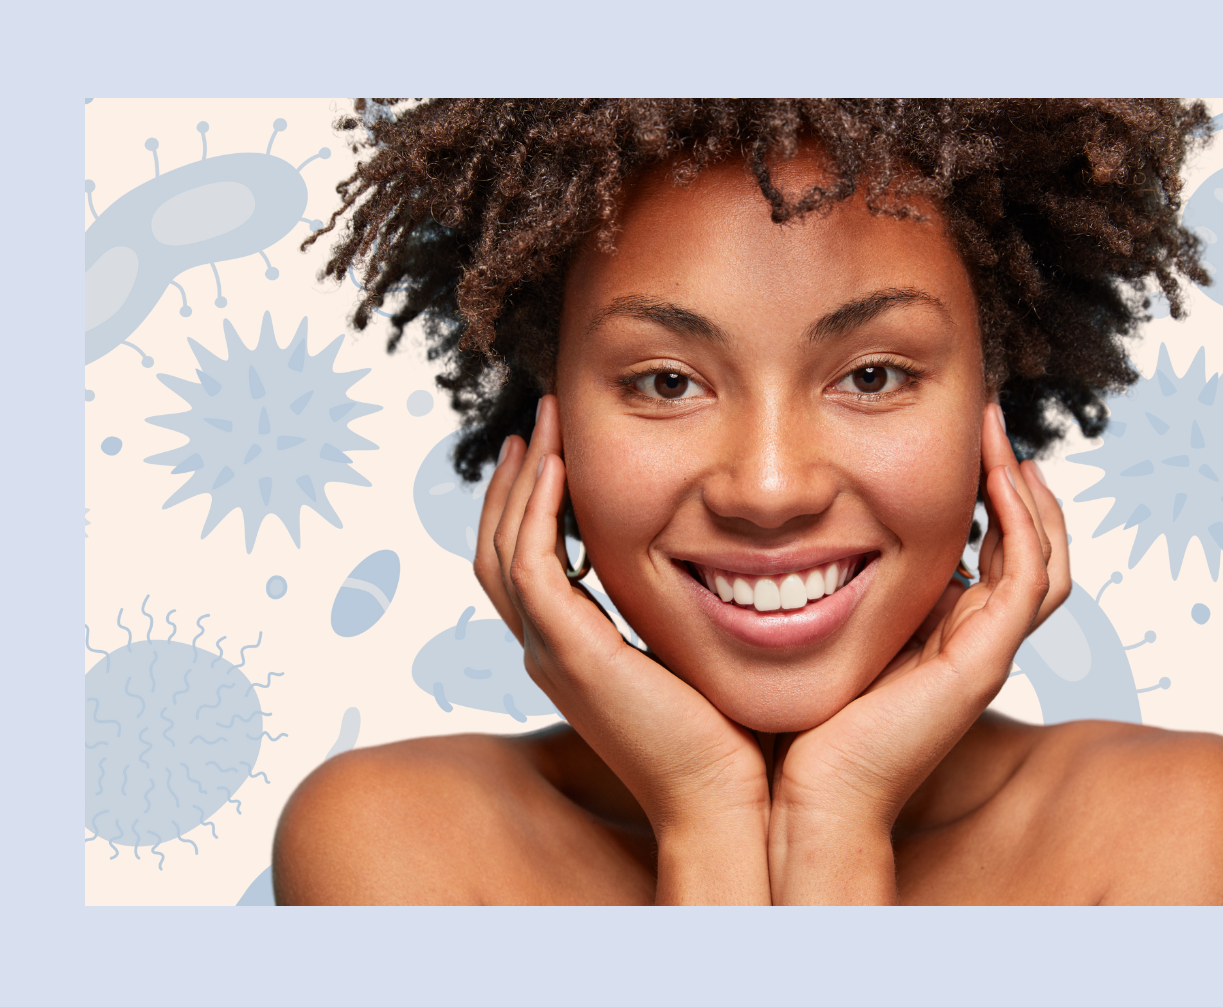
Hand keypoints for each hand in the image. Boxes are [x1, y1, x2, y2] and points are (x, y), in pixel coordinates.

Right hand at [473, 395, 770, 903]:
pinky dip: (536, 510)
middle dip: (513, 482)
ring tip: (542, 425)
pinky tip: (559, 464)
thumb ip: (683, 610)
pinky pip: (531, 565)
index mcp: (571, 654)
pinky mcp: (569, 653)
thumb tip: (721, 562)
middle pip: (496, 549)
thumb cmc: (726, 737)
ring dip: (520, 480)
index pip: (524, 565)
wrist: (724, 801)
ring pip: (502, 549)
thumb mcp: (693, 654)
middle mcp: (548, 652)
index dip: (529, 506)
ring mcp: (550, 654)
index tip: (554, 450)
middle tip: (537, 421)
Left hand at [766, 402, 1070, 903]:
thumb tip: (789, 520)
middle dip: (1014, 475)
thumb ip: (831, 580)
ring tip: (996, 430)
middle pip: (1029, 542)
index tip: (954, 428)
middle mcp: (973, 636)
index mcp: (942, 628)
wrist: (808, 795)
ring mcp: (987, 648)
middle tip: (988, 416)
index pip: (990, 545)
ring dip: (1025, 485)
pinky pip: (1029, 574)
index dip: (984, 488)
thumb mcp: (819, 625)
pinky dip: (1022, 518)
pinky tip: (998, 473)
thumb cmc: (801, 718)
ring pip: (1043, 552)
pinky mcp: (986, 659)